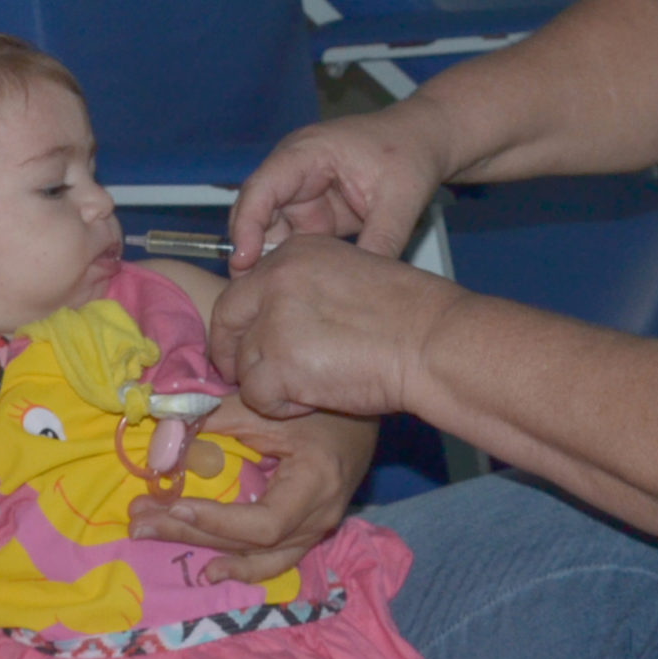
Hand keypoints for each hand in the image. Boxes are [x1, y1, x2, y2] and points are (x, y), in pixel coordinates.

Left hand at [127, 395, 376, 584]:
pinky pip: (277, 557)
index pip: (263, 522)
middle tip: (140, 522)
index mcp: (314, 483)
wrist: (360, 409)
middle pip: (253, 544)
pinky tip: (213, 570)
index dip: (217, 521)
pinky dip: (243, 565)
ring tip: (164, 547)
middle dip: (191, 533)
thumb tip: (161, 439)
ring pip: (263, 558)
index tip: (173, 507)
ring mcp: (319, 527)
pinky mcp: (311, 528)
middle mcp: (320, 516)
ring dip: (211, 553)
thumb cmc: (316, 402)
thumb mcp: (265, 405)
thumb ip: (213, 419)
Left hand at [206, 236, 464, 421]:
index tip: (246, 343)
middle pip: (227, 319)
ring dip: (268, 383)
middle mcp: (276, 278)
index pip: (243, 288)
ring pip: (243, 363)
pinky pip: (257, 396)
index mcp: (293, 252)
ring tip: (309, 387)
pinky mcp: (279, 363)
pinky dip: (279, 407)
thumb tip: (273, 320)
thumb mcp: (346, 276)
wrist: (430, 341)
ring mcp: (274, 320)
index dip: (242, 322)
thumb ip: (303, 289)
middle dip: (231, 353)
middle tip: (247, 378)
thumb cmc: (407, 315)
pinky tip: (311, 401)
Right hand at [226, 105, 452, 271]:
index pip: (262, 186)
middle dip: (249, 249)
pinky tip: (296, 289)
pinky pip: (292, 243)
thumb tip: (362, 289)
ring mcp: (301, 194)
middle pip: (255, 211)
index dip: (246, 223)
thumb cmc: (409, 152)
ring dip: (269, 260)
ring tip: (272, 294)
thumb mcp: (400, 199)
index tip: (244, 260)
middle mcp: (294, 171)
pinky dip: (290, 264)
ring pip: (269, 232)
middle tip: (248, 289)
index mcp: (307, 152)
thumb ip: (381, 241)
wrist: (424, 143)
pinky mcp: (313, 215)